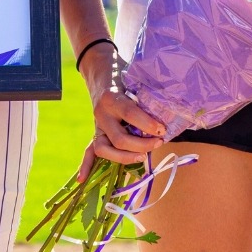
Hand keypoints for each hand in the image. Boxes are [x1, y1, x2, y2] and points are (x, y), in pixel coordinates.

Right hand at [77, 43, 164, 177]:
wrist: (101, 72)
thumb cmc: (124, 76)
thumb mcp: (135, 80)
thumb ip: (146, 96)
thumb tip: (169, 110)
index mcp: (111, 98)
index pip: (129, 114)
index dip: (147, 123)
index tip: (162, 129)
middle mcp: (101, 114)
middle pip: (119, 138)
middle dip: (141, 144)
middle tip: (159, 141)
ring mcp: (96, 125)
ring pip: (104, 149)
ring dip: (124, 157)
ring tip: (143, 156)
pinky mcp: (96, 133)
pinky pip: (89, 151)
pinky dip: (85, 165)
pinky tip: (82, 179)